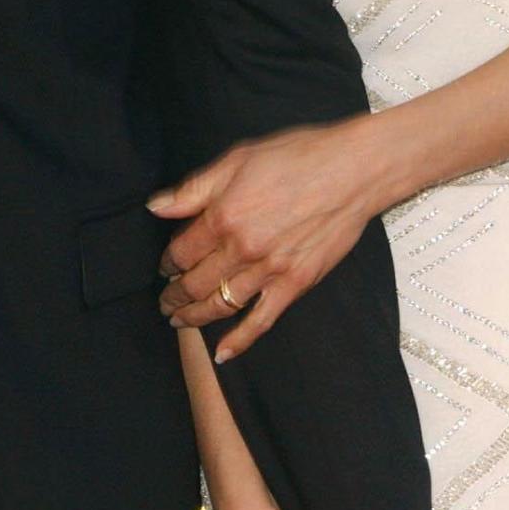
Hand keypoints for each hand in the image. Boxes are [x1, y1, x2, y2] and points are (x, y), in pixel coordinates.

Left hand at [150, 117, 376, 360]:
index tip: (165, 266)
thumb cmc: (298, 157)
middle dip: (174, 295)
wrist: (352, 171)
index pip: (181, 252)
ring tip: (180, 320)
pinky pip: (261, 320)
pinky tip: (222, 353)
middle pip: (195, 283)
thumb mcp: (238, 159)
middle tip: (166, 300)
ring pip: (220, 305)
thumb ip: (194, 189)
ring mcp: (269, 271)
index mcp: (223, 216)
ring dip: (194, 317)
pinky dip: (239, 340)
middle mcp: (242, 249)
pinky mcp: (295, 284)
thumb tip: (156, 207)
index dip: (167, 262)